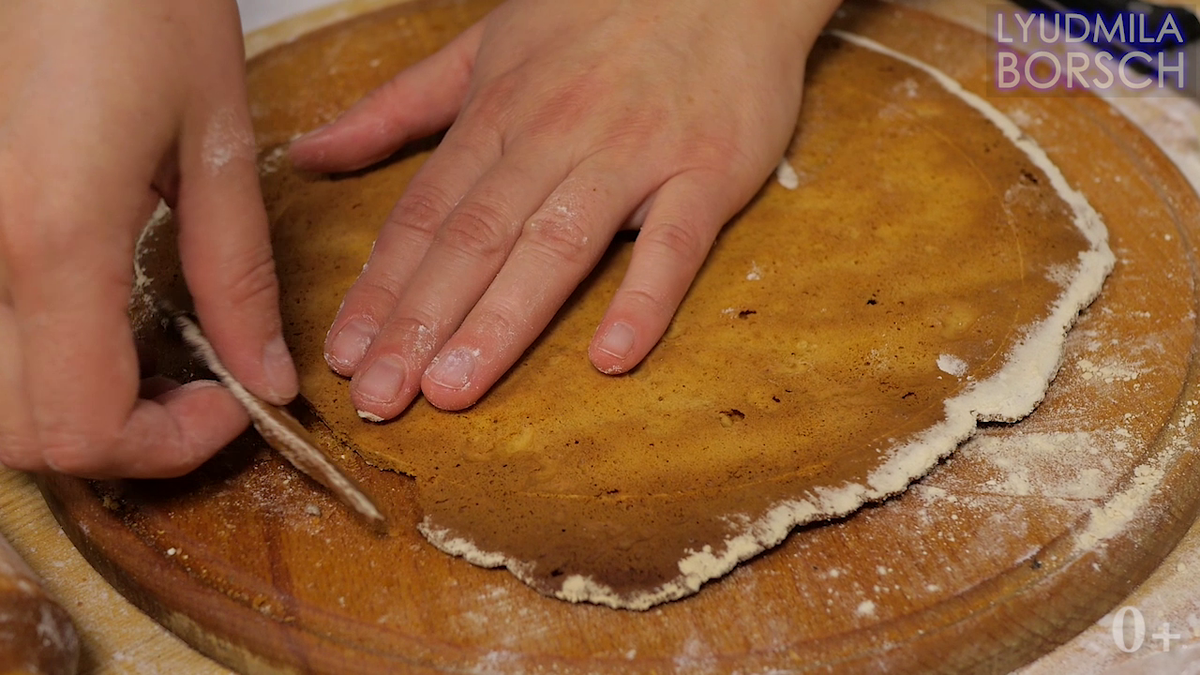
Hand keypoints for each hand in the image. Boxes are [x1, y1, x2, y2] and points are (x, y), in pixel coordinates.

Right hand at [0, 0, 296, 476]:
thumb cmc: (135, 4)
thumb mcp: (214, 142)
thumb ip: (237, 276)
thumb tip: (266, 376)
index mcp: (50, 239)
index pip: (85, 427)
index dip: (166, 447)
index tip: (230, 406)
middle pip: (21, 433)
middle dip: (118, 441)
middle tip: (192, 393)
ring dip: (69, 406)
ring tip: (146, 357)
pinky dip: (33, 358)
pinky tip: (89, 315)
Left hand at [290, 0, 838, 419]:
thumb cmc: (601, 12)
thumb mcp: (485, 45)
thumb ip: (398, 107)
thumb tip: (309, 154)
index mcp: (497, 112)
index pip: (424, 214)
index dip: (380, 288)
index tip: (344, 356)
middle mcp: (554, 137)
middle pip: (475, 240)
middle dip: (419, 324)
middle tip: (380, 398)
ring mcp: (633, 156)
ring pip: (556, 246)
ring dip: (502, 321)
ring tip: (453, 389)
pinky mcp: (708, 171)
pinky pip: (675, 243)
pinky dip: (645, 298)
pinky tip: (612, 357)